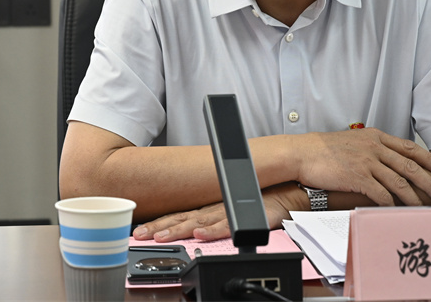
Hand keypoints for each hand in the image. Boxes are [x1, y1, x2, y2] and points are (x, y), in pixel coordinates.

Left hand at [131, 183, 304, 242]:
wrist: (289, 194)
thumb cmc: (261, 202)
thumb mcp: (231, 213)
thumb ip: (212, 222)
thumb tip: (192, 232)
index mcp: (210, 209)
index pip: (179, 216)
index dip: (159, 224)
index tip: (140, 232)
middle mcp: (216, 209)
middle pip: (183, 218)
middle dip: (161, 227)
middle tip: (141, 235)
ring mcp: (230, 212)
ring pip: (200, 221)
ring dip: (179, 229)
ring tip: (162, 236)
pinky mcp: (247, 216)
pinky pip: (227, 225)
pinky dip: (212, 230)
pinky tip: (199, 235)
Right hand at [297, 128, 430, 206]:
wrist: (303, 153)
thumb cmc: (324, 149)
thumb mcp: (353, 140)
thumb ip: (371, 147)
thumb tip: (385, 159)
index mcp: (375, 137)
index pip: (408, 148)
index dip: (428, 159)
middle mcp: (374, 147)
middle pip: (409, 165)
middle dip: (429, 181)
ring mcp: (366, 162)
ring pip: (398, 181)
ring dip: (415, 196)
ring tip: (425, 208)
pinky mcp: (357, 177)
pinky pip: (381, 193)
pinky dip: (391, 204)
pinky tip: (398, 211)